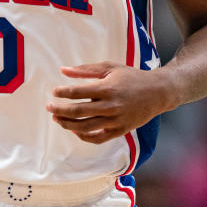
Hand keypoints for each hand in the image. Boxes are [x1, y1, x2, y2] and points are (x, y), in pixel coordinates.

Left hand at [46, 62, 173, 143]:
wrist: (158, 92)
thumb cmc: (132, 77)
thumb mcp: (110, 67)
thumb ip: (85, 70)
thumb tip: (63, 70)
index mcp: (107, 88)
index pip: (77, 92)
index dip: (62, 93)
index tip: (54, 92)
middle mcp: (110, 106)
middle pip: (78, 111)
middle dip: (60, 110)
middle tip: (49, 107)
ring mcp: (115, 120)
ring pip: (85, 127)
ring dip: (67, 124)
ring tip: (57, 118)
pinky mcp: (120, 130)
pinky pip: (97, 138)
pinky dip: (83, 136)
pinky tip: (74, 129)